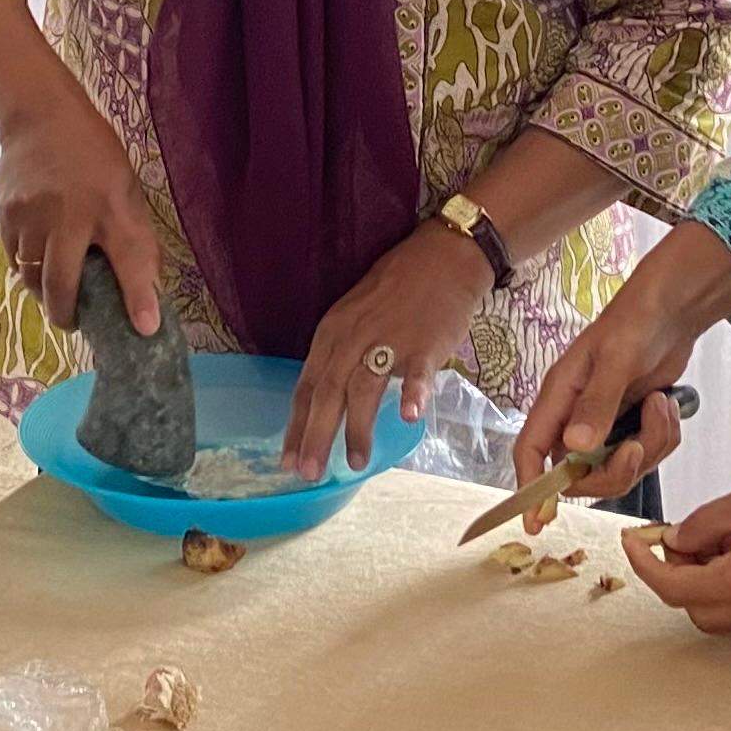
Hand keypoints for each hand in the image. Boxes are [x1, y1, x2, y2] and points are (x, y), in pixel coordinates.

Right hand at [0, 48, 163, 338]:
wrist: (40, 115)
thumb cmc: (93, 156)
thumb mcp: (126, 189)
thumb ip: (134, 239)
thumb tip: (146, 292)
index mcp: (110, 204)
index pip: (131, 258)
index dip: (139, 298)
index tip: (146, 329)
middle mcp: (69, 213)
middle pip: (62, 284)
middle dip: (68, 314)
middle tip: (75, 322)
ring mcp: (31, 215)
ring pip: (33, 278)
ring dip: (45, 293)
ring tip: (57, 292)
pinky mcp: (5, 215)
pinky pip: (14, 260)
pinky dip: (27, 270)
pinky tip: (38, 260)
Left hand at [282, 224, 490, 480]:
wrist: (444, 256)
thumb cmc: (398, 289)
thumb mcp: (354, 316)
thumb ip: (340, 356)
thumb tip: (325, 401)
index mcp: (333, 333)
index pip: (307, 386)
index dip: (296, 425)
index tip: (286, 461)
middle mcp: (353, 337)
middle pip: (328, 392)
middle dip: (315, 436)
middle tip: (308, 474)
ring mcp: (389, 340)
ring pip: (364, 388)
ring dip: (357, 428)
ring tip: (354, 464)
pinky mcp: (426, 343)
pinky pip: (416, 371)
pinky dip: (411, 393)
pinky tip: (407, 417)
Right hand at [511, 297, 702, 529]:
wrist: (673, 308)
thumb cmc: (635, 322)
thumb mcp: (615, 360)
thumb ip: (597, 405)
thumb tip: (574, 450)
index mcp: (559, 398)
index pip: (531, 450)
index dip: (530, 488)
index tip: (537, 523)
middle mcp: (576, 416)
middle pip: (582, 474)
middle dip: (615, 469)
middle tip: (638, 446)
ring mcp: (607, 423)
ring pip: (620, 467)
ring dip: (649, 447)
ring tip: (661, 408)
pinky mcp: (633, 424)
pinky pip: (647, 455)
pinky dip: (664, 437)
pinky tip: (668, 406)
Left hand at [621, 453, 730, 633]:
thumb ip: (707, 521)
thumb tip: (677, 540)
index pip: (676, 589)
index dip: (646, 565)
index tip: (633, 542)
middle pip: (697, 610)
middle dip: (677, 575)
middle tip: (677, 537)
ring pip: (724, 610)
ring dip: (707, 578)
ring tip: (716, 532)